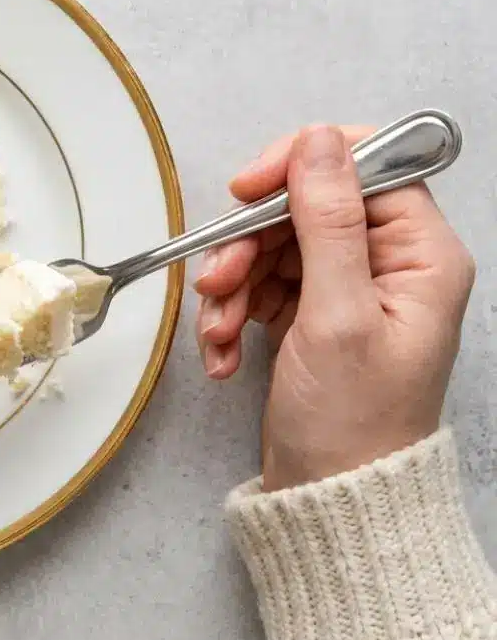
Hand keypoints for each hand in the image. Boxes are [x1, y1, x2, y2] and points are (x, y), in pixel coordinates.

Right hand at [194, 125, 474, 490]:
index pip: (365, 167)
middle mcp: (389, 264)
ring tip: (219, 333)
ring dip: (233, 286)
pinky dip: (233, 313)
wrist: (331, 497)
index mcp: (420, 255)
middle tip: (218, 280)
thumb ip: (328, 222)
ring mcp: (347, 289)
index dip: (301, 169)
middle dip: (251, 244)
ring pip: (274, 246)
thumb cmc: (353, 422)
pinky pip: (261, 285)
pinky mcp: (312, 314)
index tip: (248, 191)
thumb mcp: (338, 315)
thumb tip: (318, 141)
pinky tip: (224, 352)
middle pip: (306, 208)